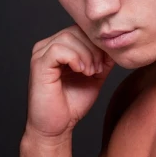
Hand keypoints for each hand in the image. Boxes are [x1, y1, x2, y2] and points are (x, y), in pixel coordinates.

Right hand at [26, 24, 115, 138]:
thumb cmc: (72, 104)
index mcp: (60, 47)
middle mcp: (47, 46)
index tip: (105, 63)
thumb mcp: (95, 76)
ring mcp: (41, 54)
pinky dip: (75, 58)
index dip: (97, 42)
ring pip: (68, 37)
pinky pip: (58, 49)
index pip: (81, 29)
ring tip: (91, 72)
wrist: (56, 127)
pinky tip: (82, 71)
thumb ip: (103, 59)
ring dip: (86, 54)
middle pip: (76, 30)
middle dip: (94, 48)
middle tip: (99, 69)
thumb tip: (116, 45)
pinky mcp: (39, 64)